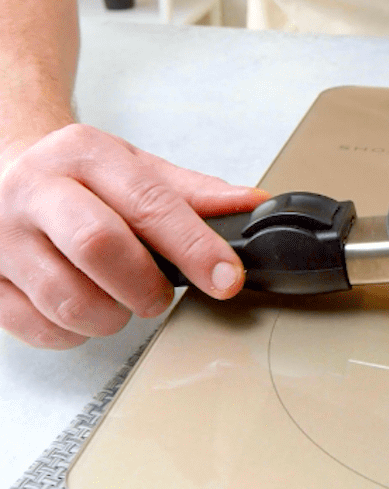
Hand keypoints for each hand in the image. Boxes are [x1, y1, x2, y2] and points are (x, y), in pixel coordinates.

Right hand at [0, 125, 269, 348]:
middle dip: (145, 286)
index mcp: (84, 155)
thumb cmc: (78, 176)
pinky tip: (82, 312)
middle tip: (159, 296)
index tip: (227, 277)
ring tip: (120, 302)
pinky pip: (35, 326)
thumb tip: (253, 205)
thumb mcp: (134, 168)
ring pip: (65, 298)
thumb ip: (194, 193)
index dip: (195, 246)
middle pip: (98, 246)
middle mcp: (35, 190)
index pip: (148, 202)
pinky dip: (72, 333)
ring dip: (110, 316)